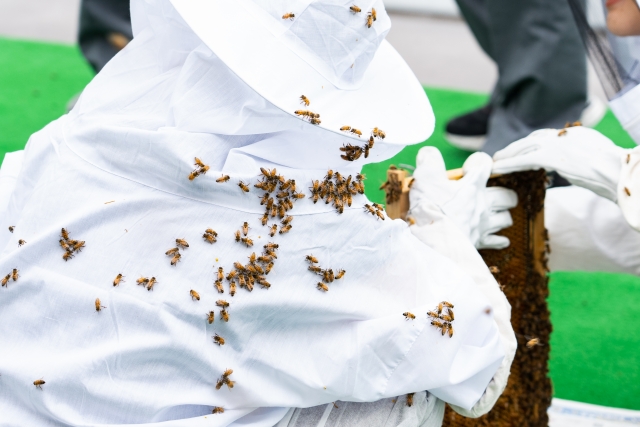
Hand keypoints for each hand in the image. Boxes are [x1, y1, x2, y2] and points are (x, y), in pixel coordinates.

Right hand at [409, 147, 516, 249]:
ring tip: (491, 214)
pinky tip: (496, 238)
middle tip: (488, 193)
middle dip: (501, 191)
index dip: (478, 161)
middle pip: (507, 195)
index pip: (485, 164)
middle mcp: (483, 204)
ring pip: (506, 218)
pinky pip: (499, 241)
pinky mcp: (480, 242)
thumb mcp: (426, 179)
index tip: (467, 167)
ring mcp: (483, 225)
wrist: (434, 244)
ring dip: (501, 215)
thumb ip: (430, 161)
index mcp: (472, 186)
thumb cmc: (431, 210)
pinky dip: (499, 238)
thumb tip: (429, 152)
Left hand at [492, 127, 627, 200]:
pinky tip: (498, 168)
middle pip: (533, 138)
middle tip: (501, 154)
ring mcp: (557, 145)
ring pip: (525, 147)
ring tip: (495, 161)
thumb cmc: (616, 172)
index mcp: (577, 134)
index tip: (522, 148)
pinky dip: (509, 164)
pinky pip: (524, 160)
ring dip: (508, 154)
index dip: (532, 142)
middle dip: (516, 147)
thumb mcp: (598, 159)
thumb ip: (583, 159)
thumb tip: (578, 168)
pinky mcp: (551, 157)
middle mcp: (565, 136)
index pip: (548, 135)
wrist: (619, 170)